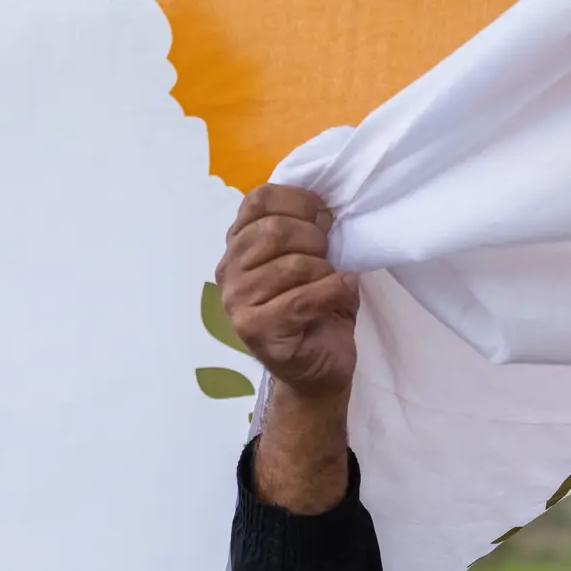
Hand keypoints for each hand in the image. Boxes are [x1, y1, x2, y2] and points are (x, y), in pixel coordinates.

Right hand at [215, 184, 359, 398]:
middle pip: (276, 230)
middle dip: (316, 239)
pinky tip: (341, 294)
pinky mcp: (256, 329)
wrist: (319, 369)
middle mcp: (229, 271)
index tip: (325, 218)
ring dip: (325, 272)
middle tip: (328, 259)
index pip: (259, 200)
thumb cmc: (316, 311)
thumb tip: (322, 208)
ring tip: (330, 285)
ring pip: (293, 265)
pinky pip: (303, 299)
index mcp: (238, 246)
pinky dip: (333, 293)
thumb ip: (304, 228)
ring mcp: (238, 302)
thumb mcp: (310, 259)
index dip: (300, 202)